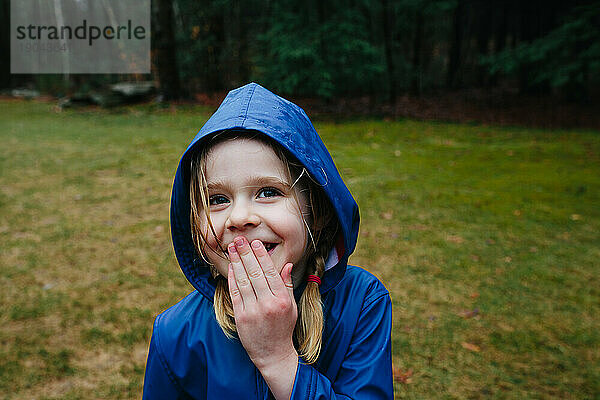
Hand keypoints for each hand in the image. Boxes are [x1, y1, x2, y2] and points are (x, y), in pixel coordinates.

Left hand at [227, 236, 297, 385]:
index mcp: (282, 299)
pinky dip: (231, 278)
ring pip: (243, 280)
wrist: (273, 354)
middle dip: (246, 254)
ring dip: (236, 262)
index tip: (255, 243)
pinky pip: (235, 293)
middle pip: (254, 273)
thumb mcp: (291, 307)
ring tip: (231, 248)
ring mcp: (253, 311)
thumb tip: (287, 265)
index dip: (261, 256)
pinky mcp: (241, 317)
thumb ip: (286, 285)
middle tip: (239, 240)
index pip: (270, 272)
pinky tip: (230, 267)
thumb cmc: (283, 328)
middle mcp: (268, 304)